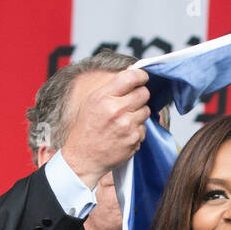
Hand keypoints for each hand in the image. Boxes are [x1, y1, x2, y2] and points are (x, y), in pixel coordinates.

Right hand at [61, 67, 150, 187]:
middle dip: (140, 95)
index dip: (141, 75)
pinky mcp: (134, 139)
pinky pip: (144, 128)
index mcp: (103, 97)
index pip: (131, 78)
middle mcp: (116, 110)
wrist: (84, 157)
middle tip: (133, 100)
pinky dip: (137, 129)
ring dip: (139, 112)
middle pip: (143, 93)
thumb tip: (132, 72)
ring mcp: (127, 126)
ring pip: (146, 110)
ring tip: (124, 119)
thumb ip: (111, 87)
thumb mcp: (92, 102)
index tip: (143, 77)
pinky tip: (124, 133)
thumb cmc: (86, 129)